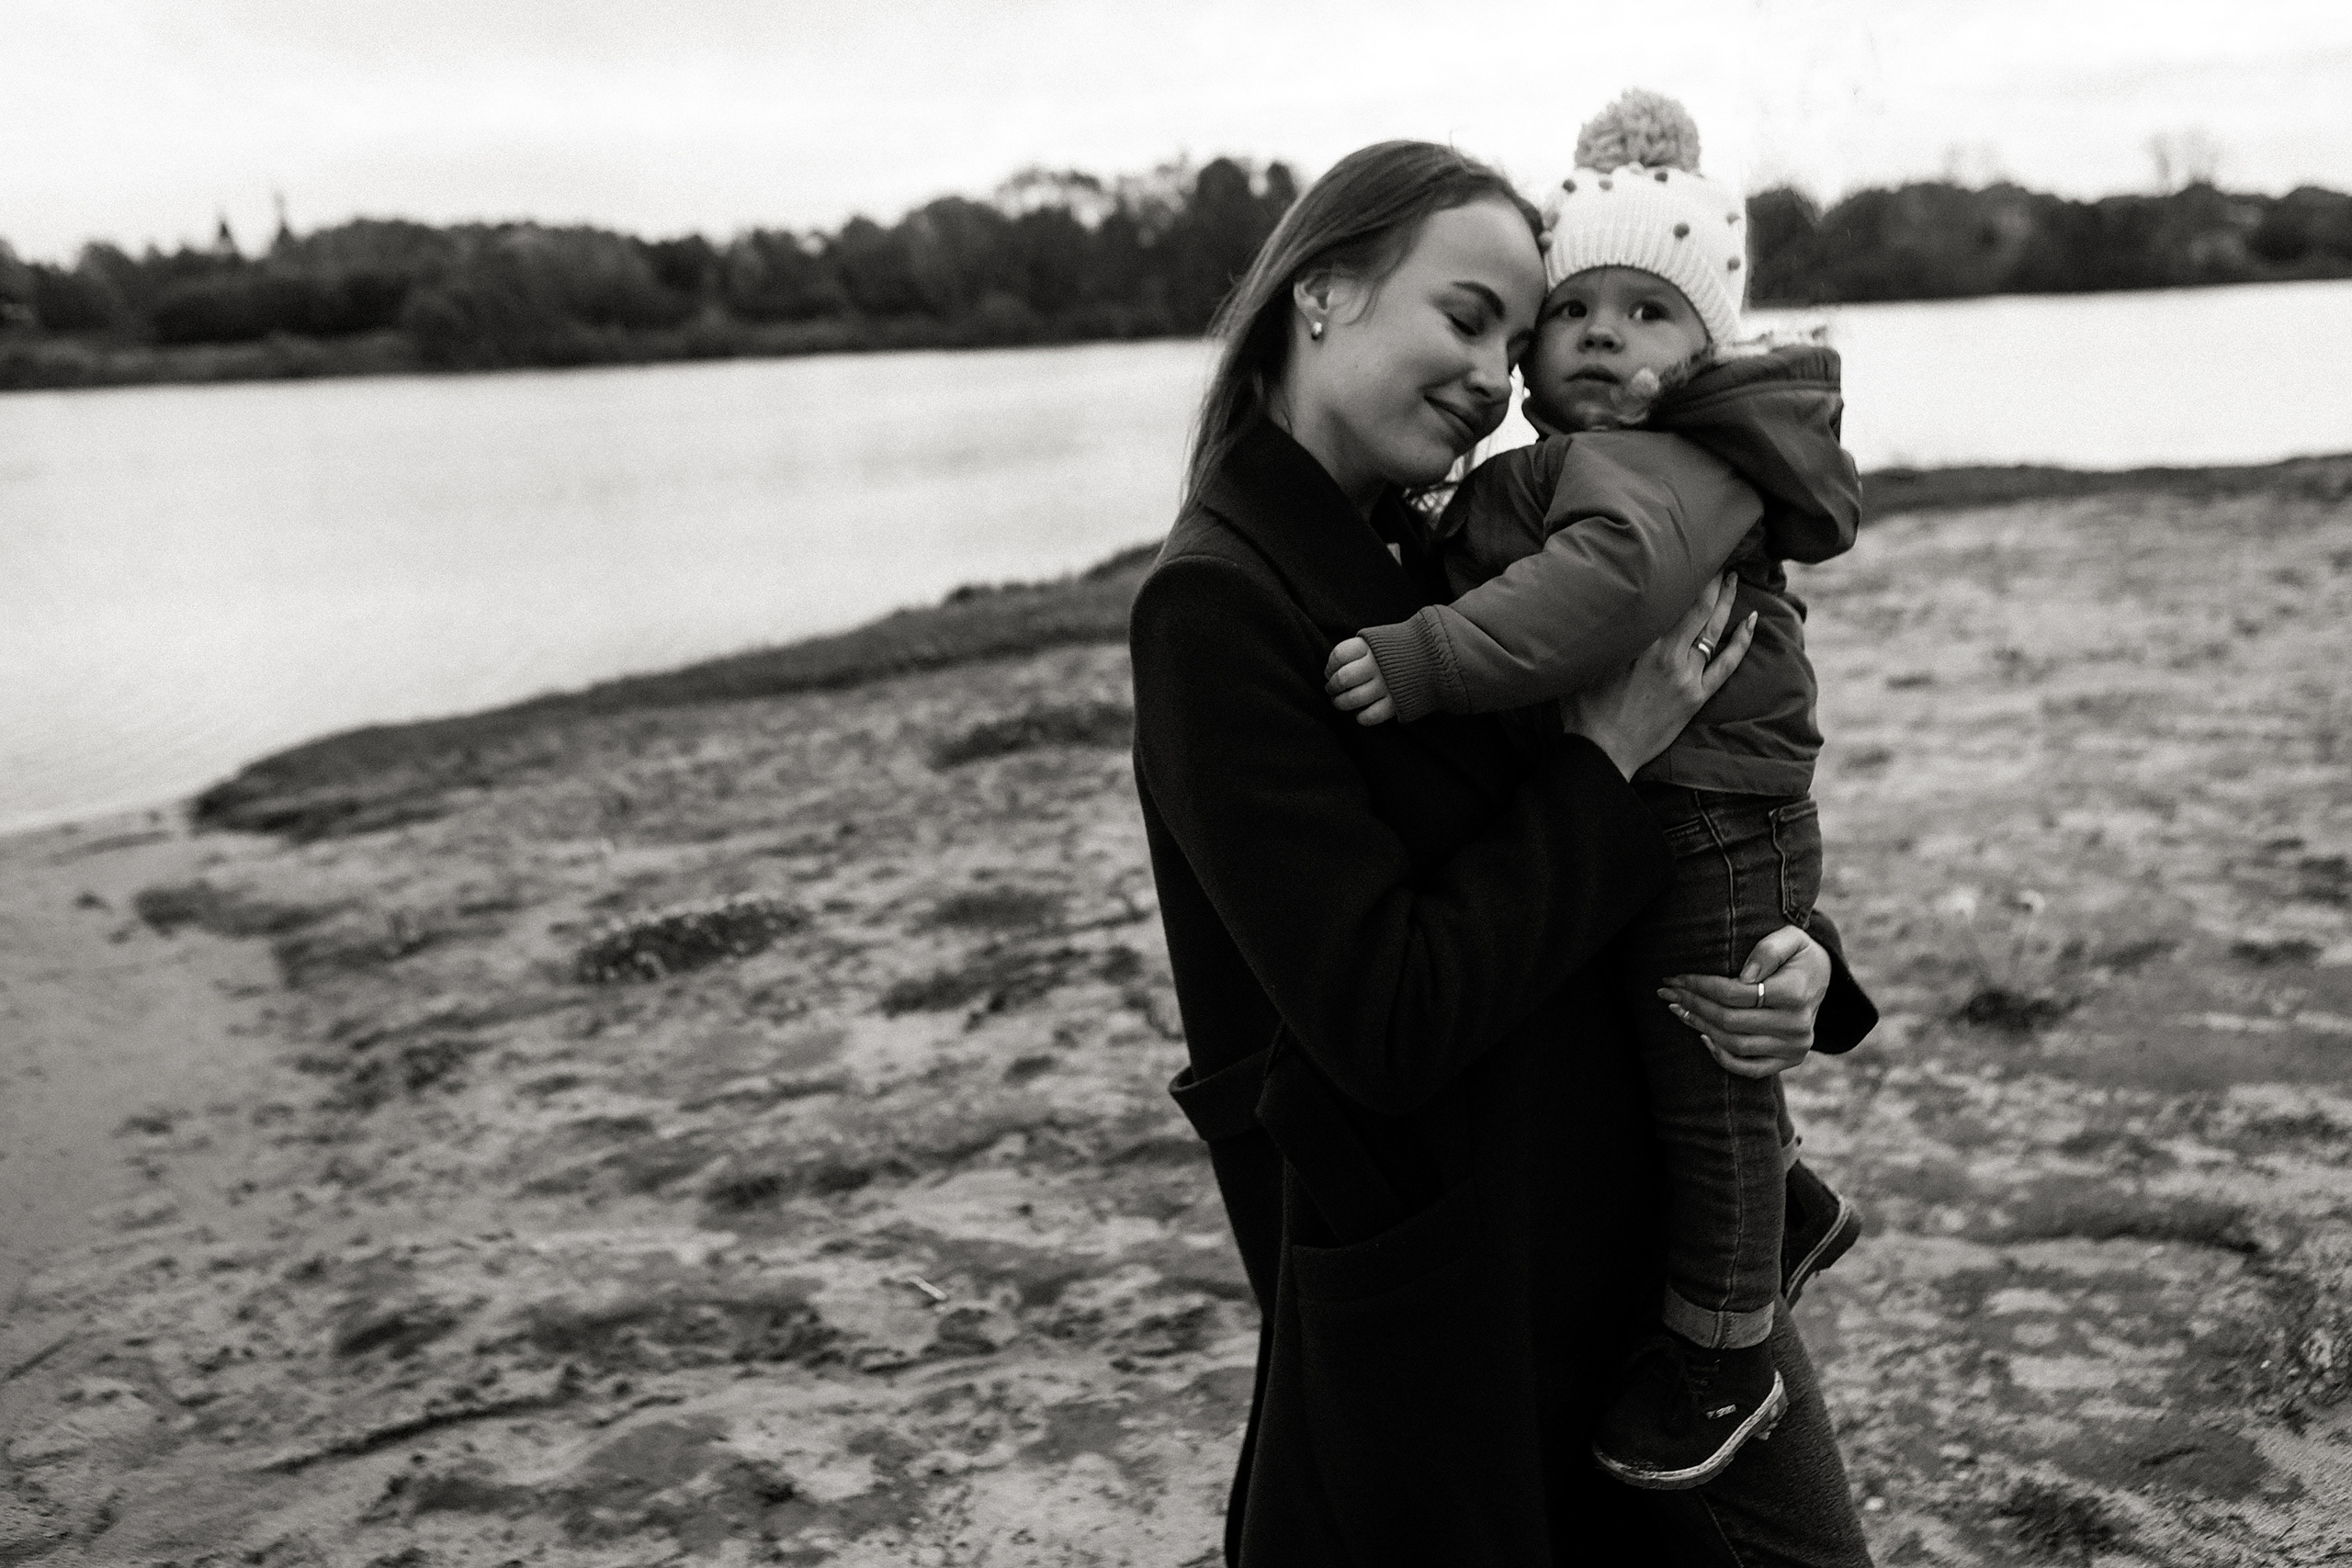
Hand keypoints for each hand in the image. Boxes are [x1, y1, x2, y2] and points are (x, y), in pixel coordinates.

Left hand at [1323, 637, 1395, 725]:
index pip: (1339, 655)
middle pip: (1343, 678)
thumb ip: (1358, 650)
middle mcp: (1377, 665)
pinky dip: (1361, 717)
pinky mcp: (1396, 703)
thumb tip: (1332, 670)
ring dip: (1340, 703)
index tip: (1330, 671)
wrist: (1436, 656)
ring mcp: (1386, 685)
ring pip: (1353, 699)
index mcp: (1370, 646)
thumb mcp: (1378, 639)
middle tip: (1331, 689)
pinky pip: (1370, 716)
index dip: (1330, 666)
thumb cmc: (1400, 649)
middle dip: (1332, 687)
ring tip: (1339, 702)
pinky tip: (1360, 713)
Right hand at [1561, 572, 1753, 778]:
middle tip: (1718, 558)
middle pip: (1698, 608)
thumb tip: (1595, 602)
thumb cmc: (1585, 709)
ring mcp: (1687, 676)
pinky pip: (1727, 664)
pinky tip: (1752, 621)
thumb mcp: (1584, 663)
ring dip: (1726, 602)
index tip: (1687, 555)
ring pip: (1714, 630)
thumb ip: (1599, 634)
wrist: (1603, 751)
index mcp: (1640, 643)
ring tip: (1733, 579)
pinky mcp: (1697, 697)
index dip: (1682, 574)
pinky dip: (1742, 641)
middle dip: (1710, 581)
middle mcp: (1668, 654)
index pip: (1669, 599)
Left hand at [1658, 925, 1830, 1078]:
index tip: (1675, 978)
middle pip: (1730, 1021)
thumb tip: (1745, 976)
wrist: (1822, 979)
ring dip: (1701, 1028)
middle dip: (1693, 1005)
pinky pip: (1750, 1069)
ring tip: (1679, 1010)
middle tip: (1668, 993)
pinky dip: (1723, 1058)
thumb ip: (1769, 950)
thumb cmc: (1798, 954)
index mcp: (1795, 993)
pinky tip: (1703, 1038)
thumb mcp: (1791, 938)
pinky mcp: (1791, 1060)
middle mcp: (1797, 1025)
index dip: (1700, 986)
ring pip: (1735, 1045)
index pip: (1735, 994)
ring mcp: (1795, 1047)